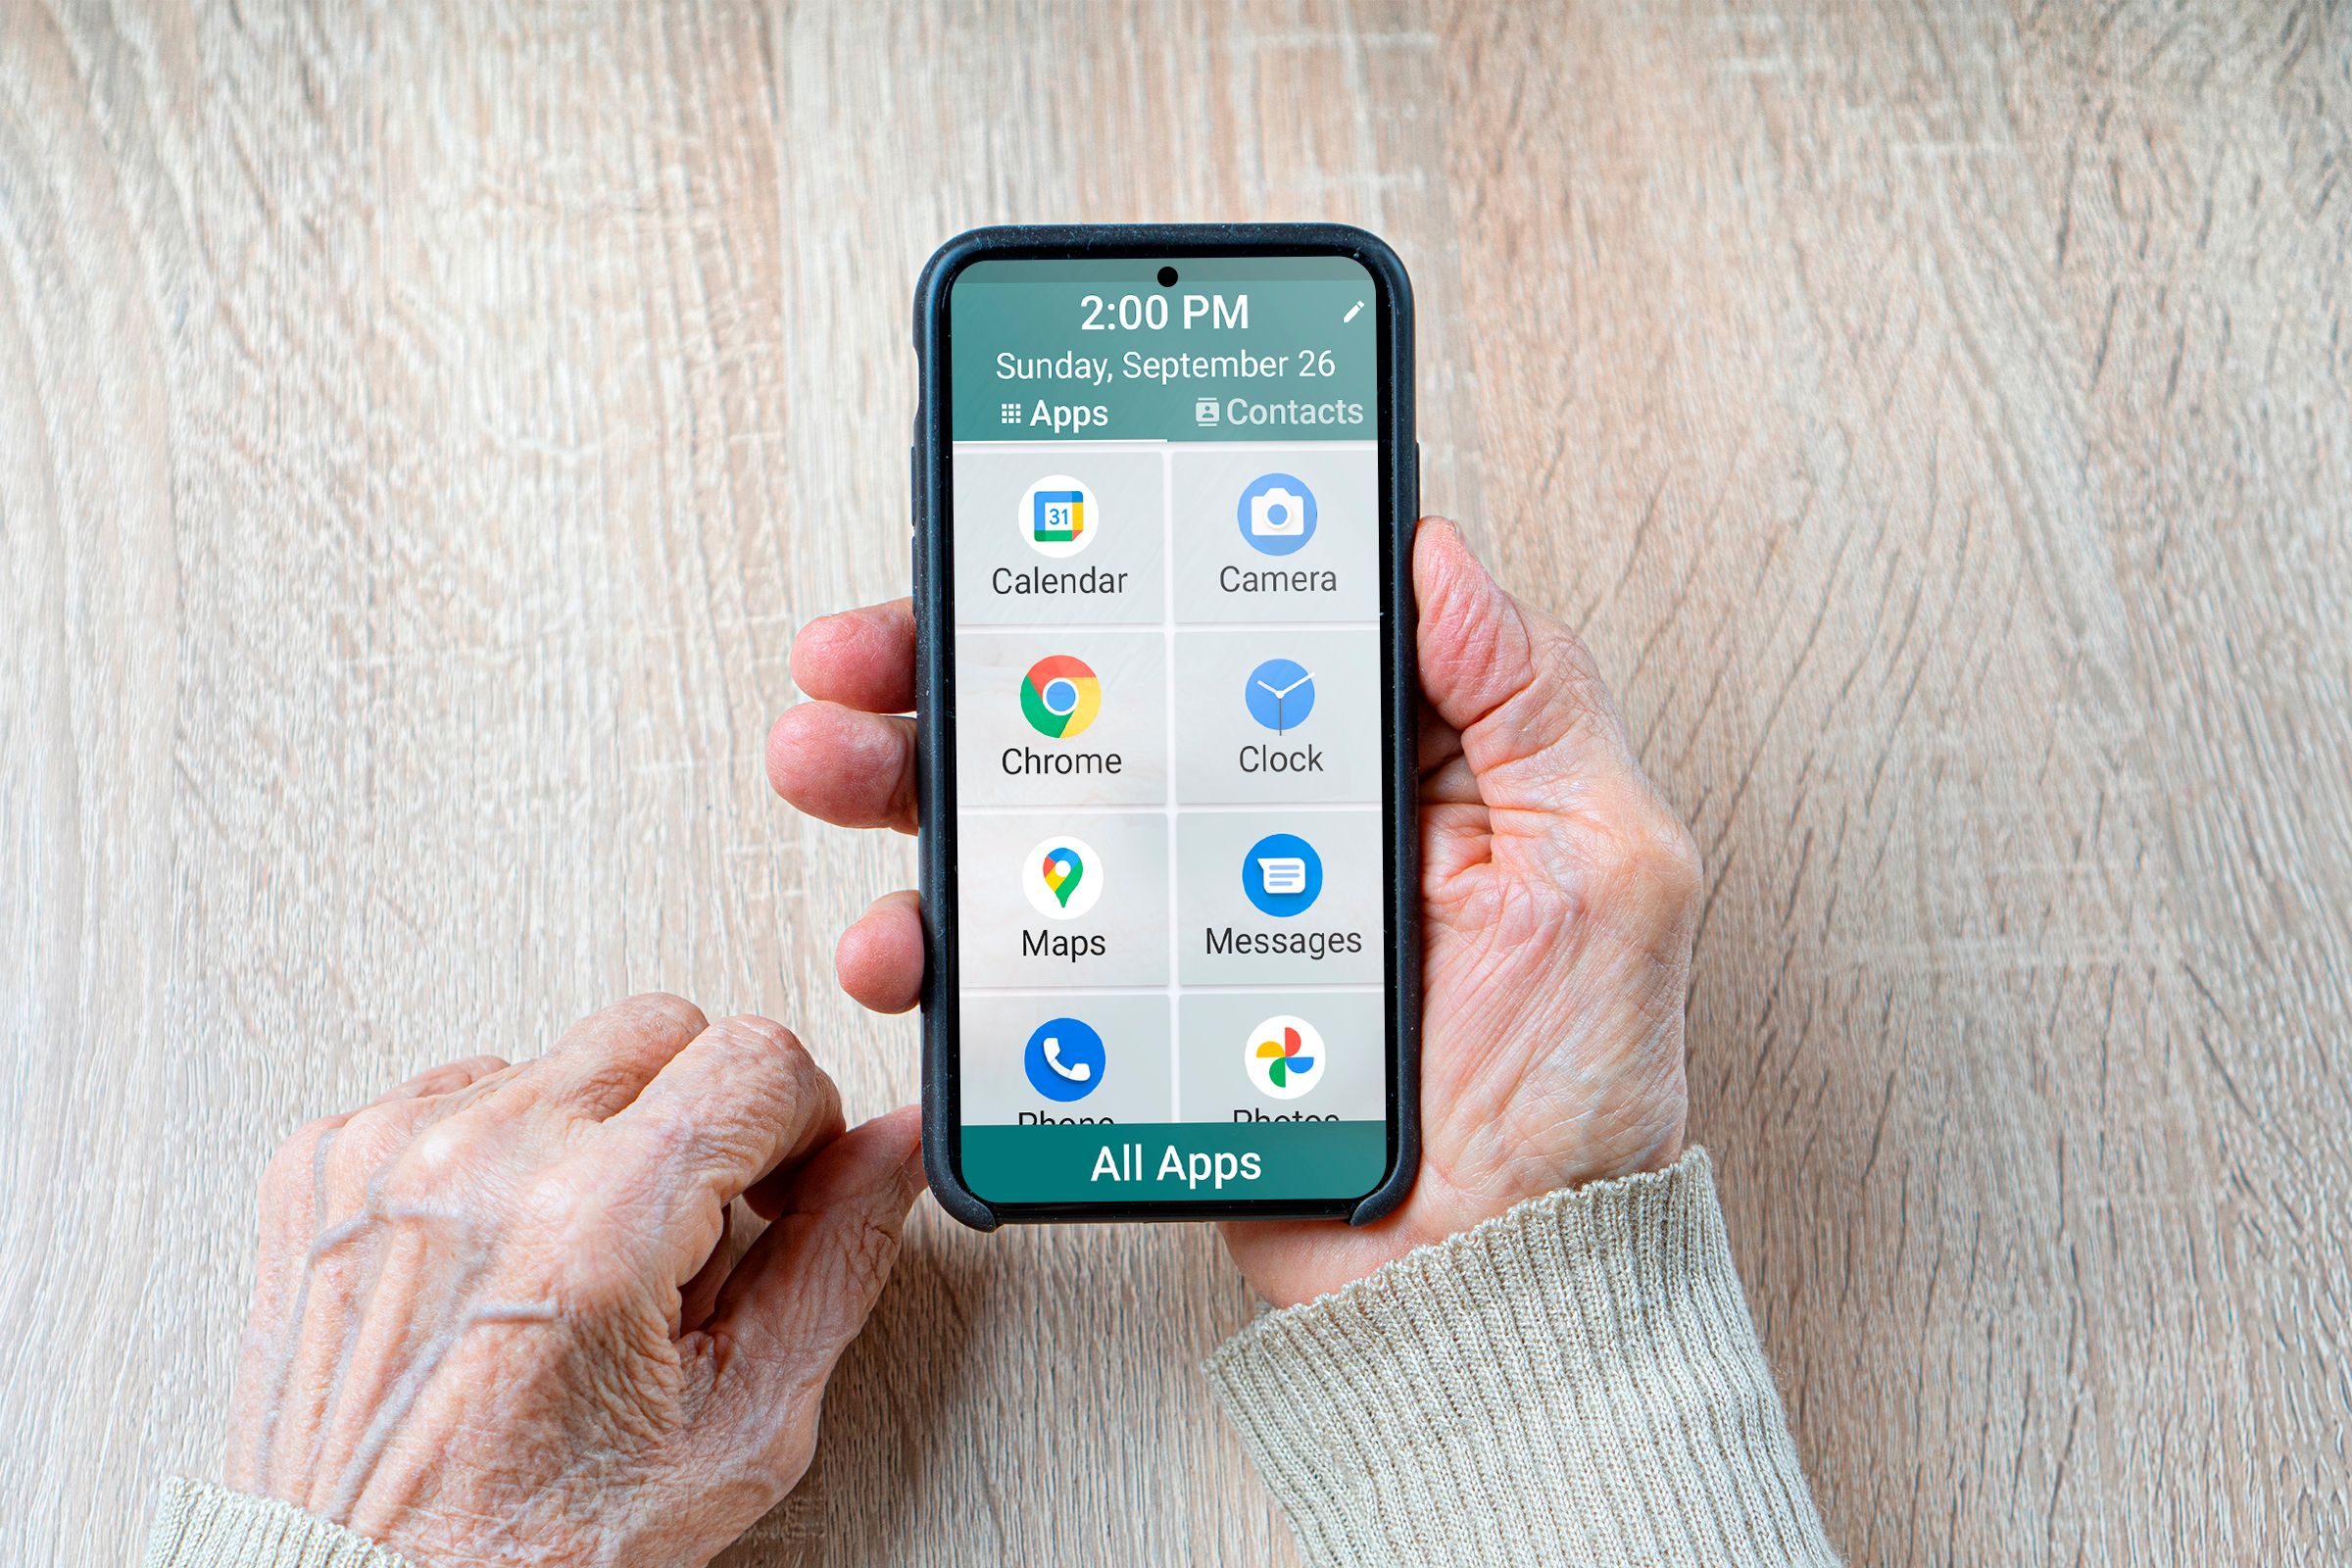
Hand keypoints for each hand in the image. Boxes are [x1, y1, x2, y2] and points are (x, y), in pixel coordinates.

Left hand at [223, 996, 921, 1565]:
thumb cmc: (534, 1542)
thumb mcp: (739, 1424)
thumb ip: (835, 1259)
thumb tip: (891, 1149)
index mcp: (595, 1224)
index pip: (756, 1057)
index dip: (801, 1120)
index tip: (785, 1180)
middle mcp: (482, 1165)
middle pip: (664, 1030)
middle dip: (706, 1115)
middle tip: (692, 1231)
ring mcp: (390, 1154)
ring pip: (565, 1055)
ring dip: (601, 1132)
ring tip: (585, 1261)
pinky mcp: (325, 1161)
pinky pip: (461, 1090)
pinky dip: (504, 1152)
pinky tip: (510, 1249)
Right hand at [770, 520, 1696, 1306]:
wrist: (1493, 1291)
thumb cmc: (1577, 1091)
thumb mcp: (1611, 869)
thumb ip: (1536, 701)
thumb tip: (1438, 550)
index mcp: (1373, 762)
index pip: (1223, 623)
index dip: (1116, 565)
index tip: (1021, 525)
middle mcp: (1263, 822)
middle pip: (1092, 706)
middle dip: (957, 661)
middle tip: (862, 647)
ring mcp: (1187, 921)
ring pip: (1024, 820)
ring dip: (904, 780)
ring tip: (827, 761)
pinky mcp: (1133, 1018)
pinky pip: (1013, 965)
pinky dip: (928, 948)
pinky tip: (893, 943)